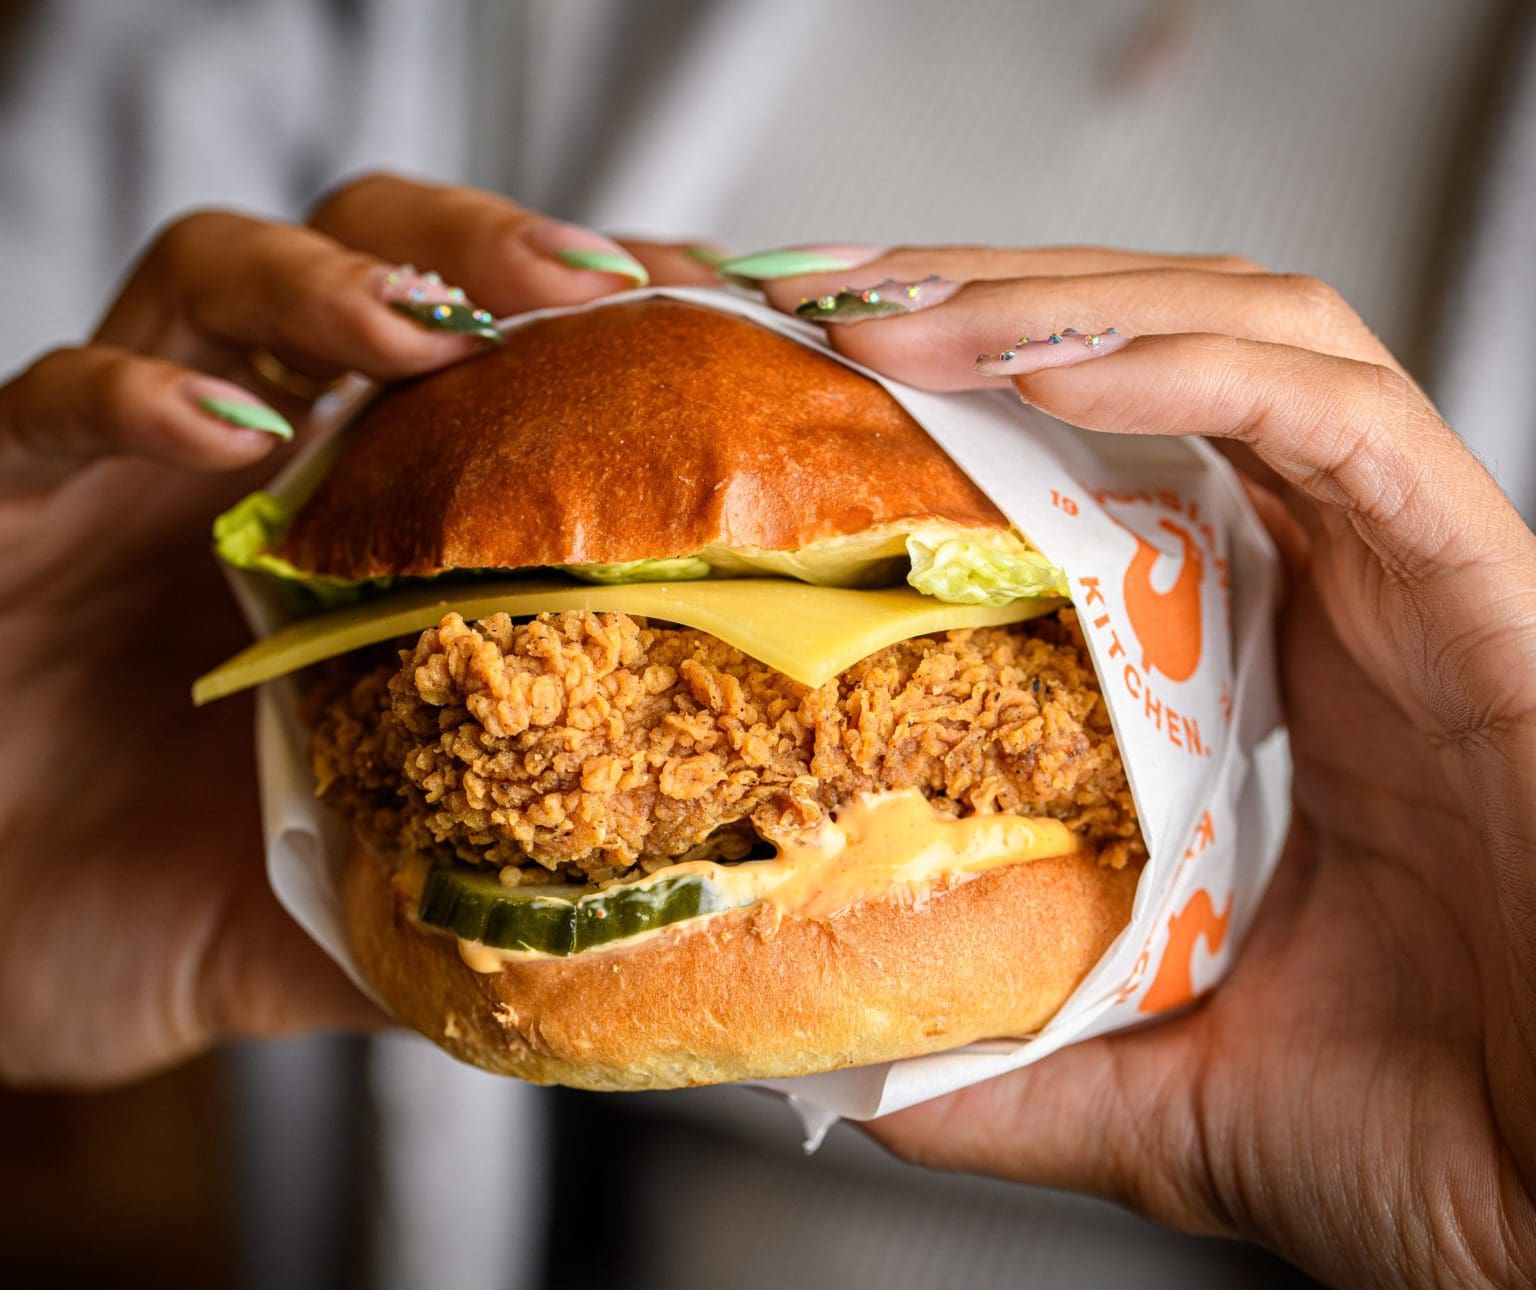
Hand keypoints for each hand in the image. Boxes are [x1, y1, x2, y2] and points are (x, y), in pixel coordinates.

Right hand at [0, 174, 715, 1085]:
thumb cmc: (167, 897)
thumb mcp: (364, 890)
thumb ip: (480, 874)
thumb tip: (634, 916)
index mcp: (369, 524)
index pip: (500, 358)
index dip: (611, 320)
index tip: (729, 315)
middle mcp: (260, 464)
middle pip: (374, 264)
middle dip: (488, 252)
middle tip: (596, 286)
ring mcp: (129, 470)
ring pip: (217, 278)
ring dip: (337, 285)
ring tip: (433, 332)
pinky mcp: (6, 509)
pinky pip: (51, 408)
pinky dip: (136, 399)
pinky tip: (226, 436)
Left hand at [742, 247, 1535, 1283]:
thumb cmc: (1436, 1145)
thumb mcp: (1159, 1084)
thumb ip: (1021, 1059)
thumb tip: (864, 1073)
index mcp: (1265, 669)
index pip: (1115, 459)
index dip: (976, 396)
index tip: (829, 387)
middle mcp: (1338, 592)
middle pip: (1166, 351)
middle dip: (994, 302)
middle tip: (836, 300)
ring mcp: (1414, 574)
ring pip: (1249, 338)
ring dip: (1063, 304)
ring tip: (899, 317)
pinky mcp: (1484, 586)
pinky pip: (1341, 419)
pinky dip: (1194, 365)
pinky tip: (1046, 366)